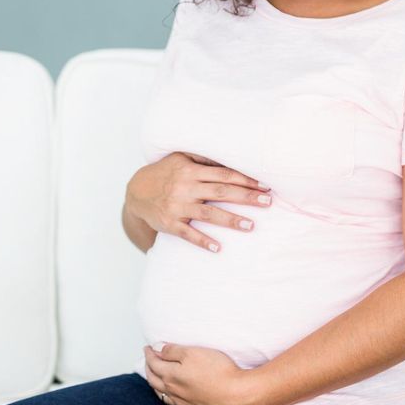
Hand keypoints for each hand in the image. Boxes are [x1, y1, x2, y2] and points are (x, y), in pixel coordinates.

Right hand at [125, 152, 272, 253]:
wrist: (137, 192)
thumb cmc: (165, 173)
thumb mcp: (180, 158)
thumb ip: (203, 157)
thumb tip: (231, 156)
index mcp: (190, 170)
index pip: (223, 174)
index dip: (245, 179)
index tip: (264, 185)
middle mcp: (185, 188)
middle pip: (220, 192)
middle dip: (245, 197)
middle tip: (267, 202)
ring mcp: (177, 207)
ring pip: (208, 214)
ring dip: (230, 220)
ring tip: (251, 226)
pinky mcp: (170, 224)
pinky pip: (188, 234)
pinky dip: (203, 241)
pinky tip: (218, 247)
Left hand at [142, 342, 263, 404]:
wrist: (238, 395)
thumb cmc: (218, 371)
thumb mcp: (193, 352)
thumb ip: (172, 351)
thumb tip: (158, 350)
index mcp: (171, 376)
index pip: (153, 363)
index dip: (149, 354)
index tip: (148, 347)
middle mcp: (174, 392)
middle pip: (153, 380)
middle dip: (149, 368)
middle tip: (149, 359)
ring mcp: (183, 403)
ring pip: (162, 394)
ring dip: (156, 383)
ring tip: (155, 376)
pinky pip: (174, 404)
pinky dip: (168, 397)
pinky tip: (171, 395)